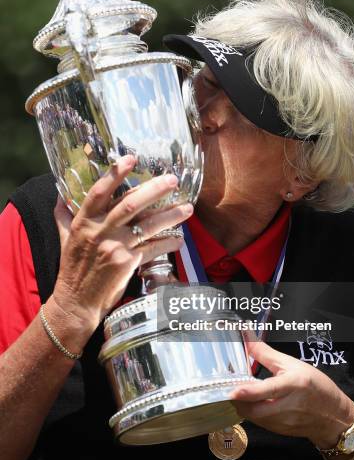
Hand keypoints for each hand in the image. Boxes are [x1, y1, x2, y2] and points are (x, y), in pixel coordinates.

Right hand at [51, 155, 192, 330]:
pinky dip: (168, 243)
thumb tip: (59, 194)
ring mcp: (115, 247)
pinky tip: (179, 239)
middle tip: (173, 180)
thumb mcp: (64, 238)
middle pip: (130, 204)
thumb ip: (64, 215)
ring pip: (147, 226)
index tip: (130, 158)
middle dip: (154, 190)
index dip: (115, 174)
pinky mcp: (127, 263)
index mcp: (84, 222)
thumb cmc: (72, 268)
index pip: (99, 192)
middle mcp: (99, 231)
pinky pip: (153, 248)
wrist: (76, 302)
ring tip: (188, 208)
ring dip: (170, 215)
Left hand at [230, 337, 353, 448]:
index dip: (249, 392)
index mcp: (293, 385)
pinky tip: (250, 403)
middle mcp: (289, 406)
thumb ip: (265, 353)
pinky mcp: (280, 431)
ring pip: (255, 418)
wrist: (333, 416)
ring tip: (237, 394)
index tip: (234, 391)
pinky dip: (251, 413)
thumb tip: (246, 336)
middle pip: (256, 409)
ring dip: (243, 406)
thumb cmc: (315, 385)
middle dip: (238, 401)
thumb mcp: (292, 364)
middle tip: (228, 388)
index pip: (268, 390)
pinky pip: (259, 423)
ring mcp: (284, 422)